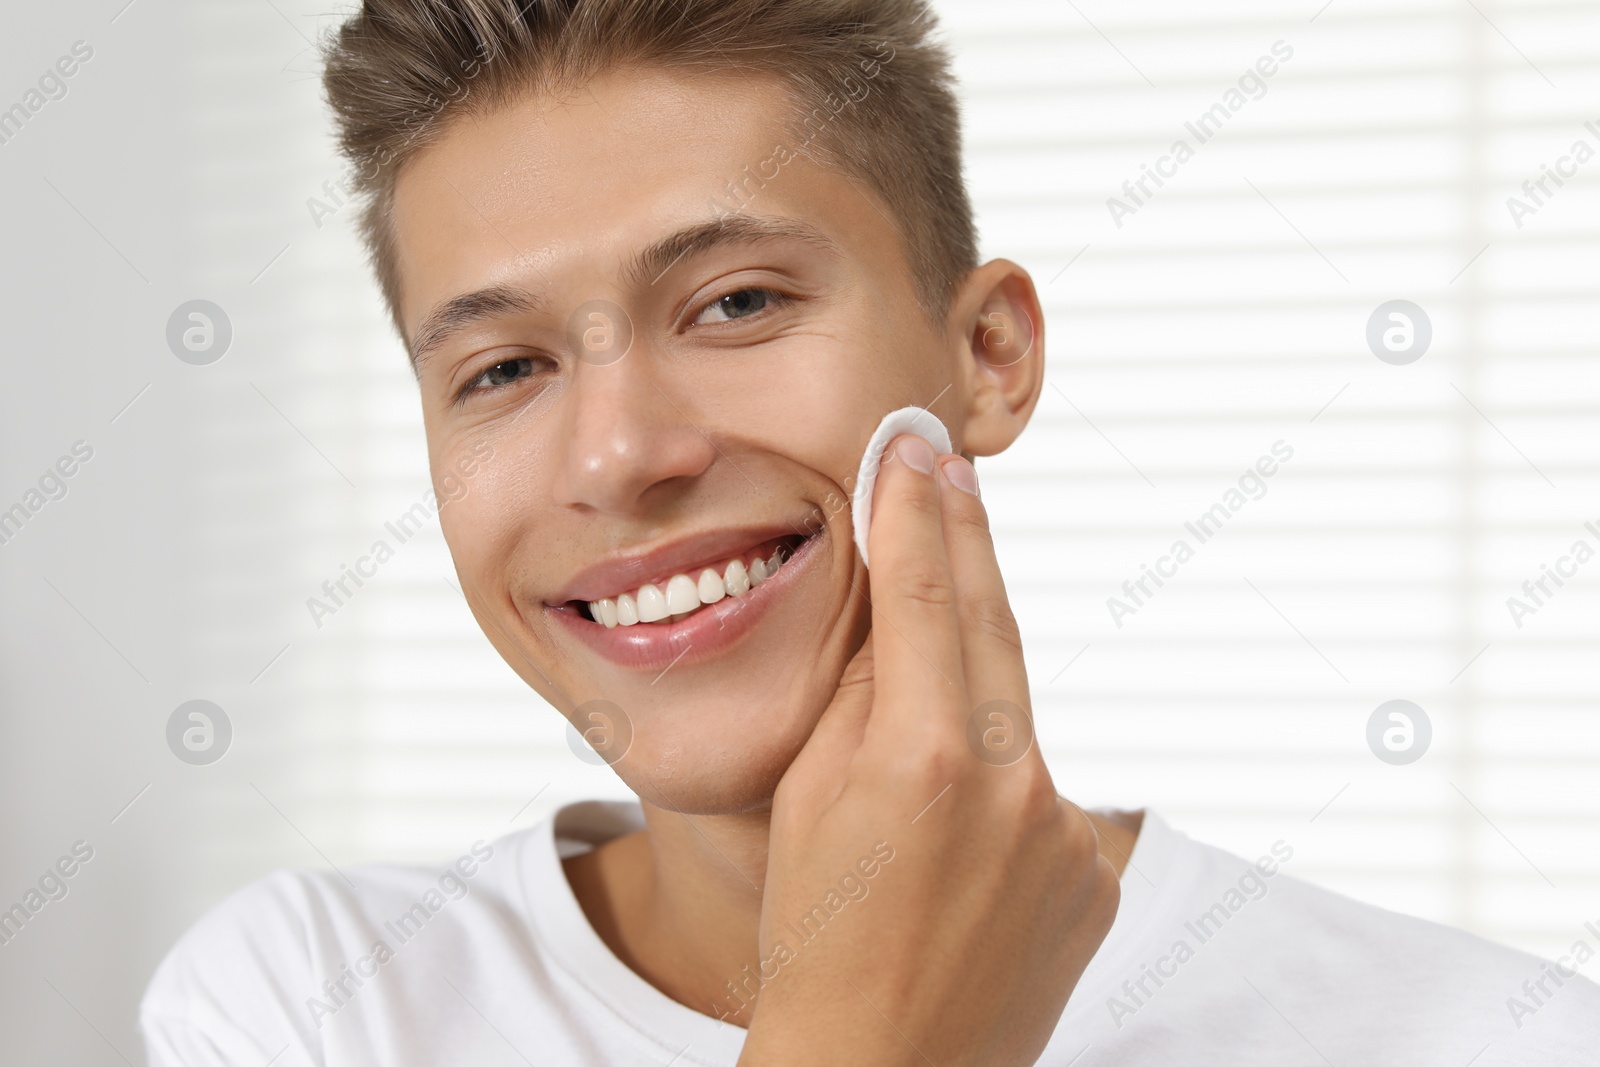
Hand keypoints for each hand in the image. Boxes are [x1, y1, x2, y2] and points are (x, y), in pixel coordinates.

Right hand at [738, 435, 1119, 1066]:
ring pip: (1015, 717)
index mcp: (924, 760)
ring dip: (972, 690)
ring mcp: (1070, 831)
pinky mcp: (1097, 869)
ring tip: (914, 731)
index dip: (918, 513)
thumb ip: (864, 697)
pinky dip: (1003, 782)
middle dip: (966, 541)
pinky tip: (959, 832)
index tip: (913, 448)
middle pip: (993, 625)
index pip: (925, 597)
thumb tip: (899, 611)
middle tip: (946, 466)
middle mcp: (1015, 786)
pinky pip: (1044, 789)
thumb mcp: (810, 799)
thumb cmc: (816, 938)